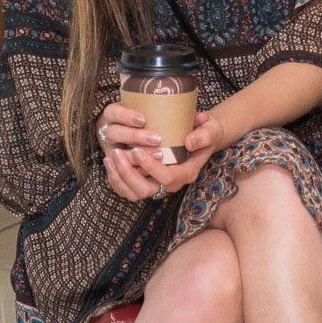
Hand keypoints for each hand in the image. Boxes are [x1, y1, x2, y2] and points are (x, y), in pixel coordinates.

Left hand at [102, 110, 223, 202]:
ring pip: (134, 192)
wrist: (203, 136)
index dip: (150, 167)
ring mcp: (161, 185)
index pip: (167, 177)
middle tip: (116, 152)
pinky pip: (129, 189)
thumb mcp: (211, 129)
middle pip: (146, 190)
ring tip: (111, 156)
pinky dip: (116, 179)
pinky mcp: (150, 182)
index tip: (138, 150)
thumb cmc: (207, 131)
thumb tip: (189, 142)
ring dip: (119, 177)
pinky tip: (110, 162)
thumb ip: (203, 135)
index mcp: (188, 172)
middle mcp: (173, 183)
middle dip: (128, 173)